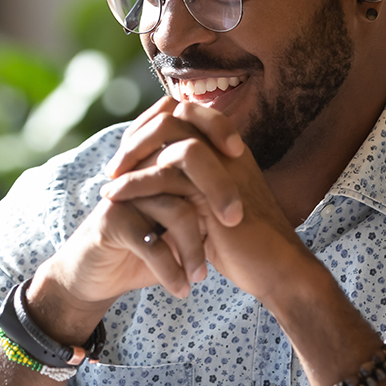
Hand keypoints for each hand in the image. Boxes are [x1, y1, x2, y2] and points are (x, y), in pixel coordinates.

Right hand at [27, 99, 241, 338]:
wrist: (97, 276)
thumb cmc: (146, 246)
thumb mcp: (178, 222)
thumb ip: (204, 201)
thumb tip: (251, 191)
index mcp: (157, 160)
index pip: (188, 123)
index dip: (217, 128)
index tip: (242, 155)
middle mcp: (140, 170)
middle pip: (186, 160)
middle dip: (218, 191)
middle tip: (234, 221)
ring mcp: (125, 193)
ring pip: (176, 209)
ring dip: (194, 248)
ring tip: (202, 276)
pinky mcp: (111, 221)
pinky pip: (152, 243)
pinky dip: (171, 270)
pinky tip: (181, 289)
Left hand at [100, 98, 312, 303]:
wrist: (276, 271)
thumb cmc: (245, 246)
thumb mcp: (213, 209)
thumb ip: (193, 187)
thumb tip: (158, 179)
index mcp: (230, 150)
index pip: (187, 114)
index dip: (152, 126)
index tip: (129, 154)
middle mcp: (228, 150)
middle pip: (175, 115)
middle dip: (138, 136)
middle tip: (114, 166)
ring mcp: (224, 166)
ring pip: (169, 136)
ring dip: (132, 154)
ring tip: (110, 180)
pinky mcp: (215, 191)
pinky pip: (166, 173)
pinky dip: (134, 182)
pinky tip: (114, 196)